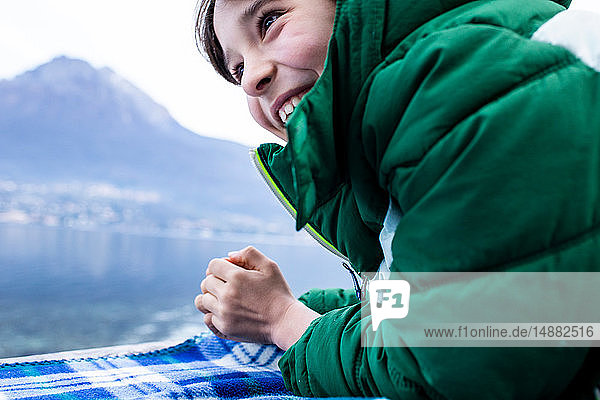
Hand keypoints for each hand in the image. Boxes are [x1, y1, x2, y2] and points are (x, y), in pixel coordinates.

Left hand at [194, 246, 319, 348]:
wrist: (285, 321)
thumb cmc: (278, 293)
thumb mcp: (269, 266)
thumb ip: (249, 254)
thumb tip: (229, 256)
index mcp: (237, 277)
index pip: (212, 266)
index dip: (220, 266)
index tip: (230, 271)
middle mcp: (227, 295)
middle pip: (206, 282)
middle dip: (215, 281)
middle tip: (230, 285)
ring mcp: (224, 313)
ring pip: (202, 301)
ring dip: (211, 298)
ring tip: (223, 299)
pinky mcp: (224, 328)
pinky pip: (206, 319)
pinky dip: (212, 314)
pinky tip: (225, 312)